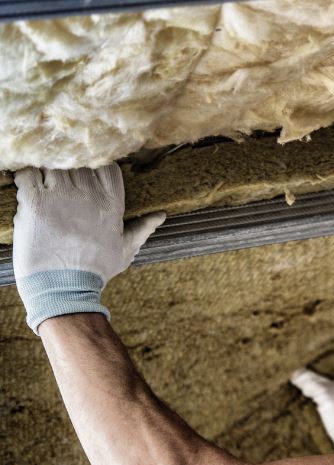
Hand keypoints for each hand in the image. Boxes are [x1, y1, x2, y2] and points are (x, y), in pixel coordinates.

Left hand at [13, 165, 165, 333]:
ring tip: (42, 182)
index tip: (86, 173)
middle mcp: (88, 194)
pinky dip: (25, 176)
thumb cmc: (95, 269)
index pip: (106, 166)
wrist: (64, 286)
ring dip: (44, 169)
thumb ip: (142, 228)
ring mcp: (61, 195)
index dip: (95, 165)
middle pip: (76, 161)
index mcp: (111, 203)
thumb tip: (161, 216)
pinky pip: (27, 174)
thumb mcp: (125, 249)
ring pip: (51, 164)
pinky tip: (26, 186)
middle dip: (67, 166)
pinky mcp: (35, 202)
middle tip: (60, 177)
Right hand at [291, 352, 333, 452]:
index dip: (333, 352)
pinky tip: (318, 398)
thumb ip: (309, 381)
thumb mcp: (324, 393)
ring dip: (329, 385)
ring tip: (311, 382)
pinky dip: (333, 397)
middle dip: (328, 370)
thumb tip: (295, 374)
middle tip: (311, 367)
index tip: (319, 351)